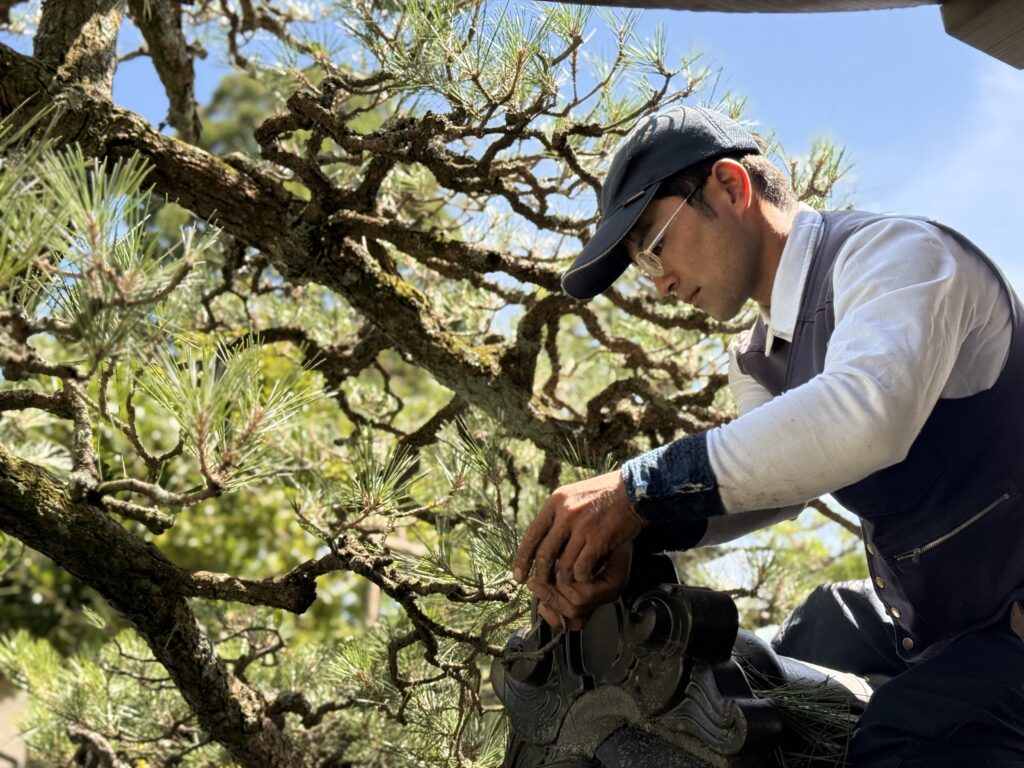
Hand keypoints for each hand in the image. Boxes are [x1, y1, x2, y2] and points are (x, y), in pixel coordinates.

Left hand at [513, 469, 645, 613]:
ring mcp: (582, 526)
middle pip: (544, 554)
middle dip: (540, 576)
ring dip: (564, 580)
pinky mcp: (598, 538)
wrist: (634, 490)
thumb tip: (541, 540)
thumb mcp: (574, 495)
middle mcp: (565, 513)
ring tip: (567, 586)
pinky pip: (581, 568)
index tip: (518, 576)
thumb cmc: (604, 494)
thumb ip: (558, 515)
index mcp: (556, 501)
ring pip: (563, 565)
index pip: (531, 535)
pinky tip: (586, 579)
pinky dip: (582, 578)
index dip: (522, 559)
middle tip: (539, 588)